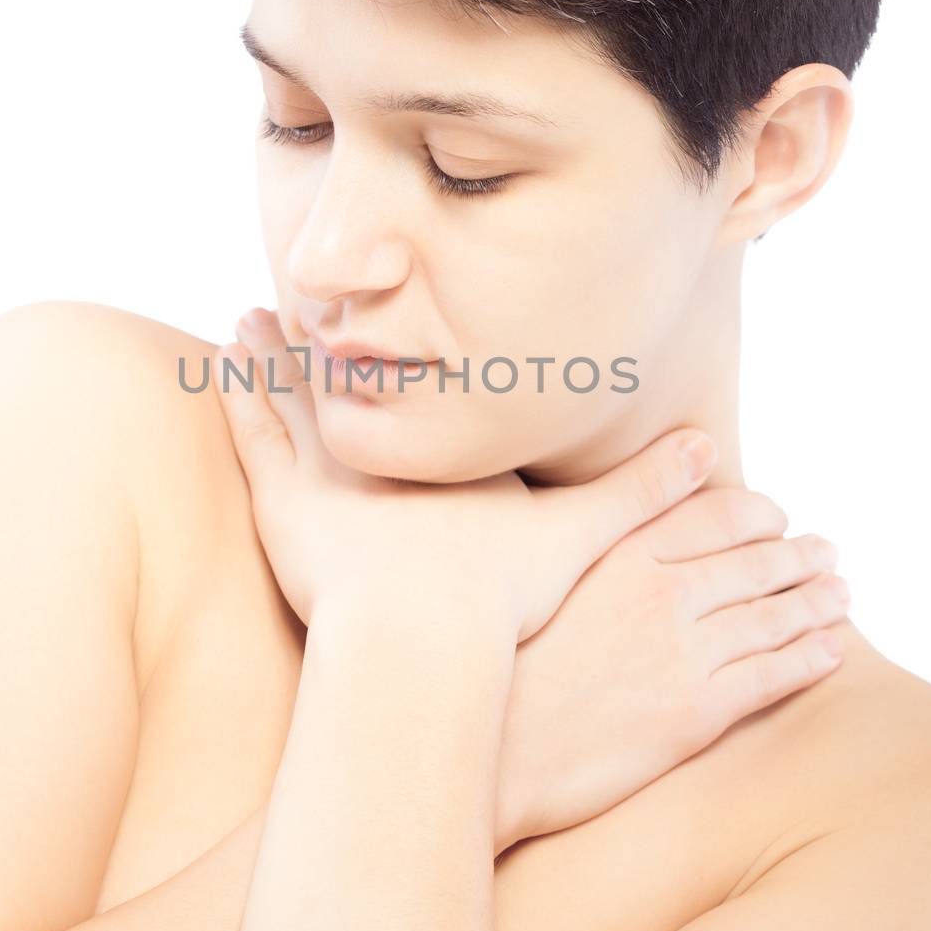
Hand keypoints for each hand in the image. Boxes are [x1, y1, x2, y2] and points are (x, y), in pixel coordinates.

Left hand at [213, 307, 720, 642]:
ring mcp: (330, 469)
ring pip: (293, 396)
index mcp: (448, 450)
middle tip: (305, 295)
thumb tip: (710, 453)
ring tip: (252, 315)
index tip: (392, 312)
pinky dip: (238, 396)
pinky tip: (221, 363)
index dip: (407, 351)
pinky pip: (252, 436)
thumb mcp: (583, 537)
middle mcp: (389, 444)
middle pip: (354, 378)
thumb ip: (642, 493)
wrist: (424, 635)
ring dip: (273, 355)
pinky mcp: (283, 504)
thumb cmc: (500, 593)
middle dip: (330, 338)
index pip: (428, 387)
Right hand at [492, 485, 848, 853]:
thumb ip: (589, 538)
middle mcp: (661, 592)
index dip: (756, 513)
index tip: (775, 515)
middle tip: (824, 552)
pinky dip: (810, 659)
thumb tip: (617, 512)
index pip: (714, 515)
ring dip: (816, 603)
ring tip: (839, 594)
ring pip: (773, 616)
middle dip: (797, 555)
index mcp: (621, 552)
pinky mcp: (697, 711)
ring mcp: (684, 652)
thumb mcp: (540, 581)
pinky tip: (829, 651)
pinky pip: (773, 675)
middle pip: (754, 562)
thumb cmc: (502, 671)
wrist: (499, 752)